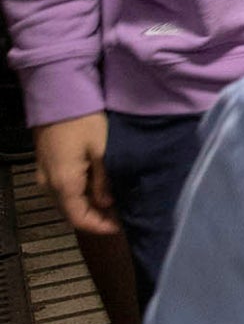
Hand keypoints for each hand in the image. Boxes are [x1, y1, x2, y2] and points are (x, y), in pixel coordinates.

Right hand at [35, 114, 118, 235]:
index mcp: (64, 183)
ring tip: (112, 203)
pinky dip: (79, 193)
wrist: (58, 96)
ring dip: (86, 205)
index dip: (98, 226)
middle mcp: (49, 183)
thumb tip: (107, 203)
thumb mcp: (102, 150)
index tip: (119, 228)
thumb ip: (105, 179)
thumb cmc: (83, 121)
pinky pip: (62, 188)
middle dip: (94, 217)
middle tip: (118, 217)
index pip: (78, 218)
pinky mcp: (46, 164)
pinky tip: (97, 187)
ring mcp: (44, 174)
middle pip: (70, 211)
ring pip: (66, 200)